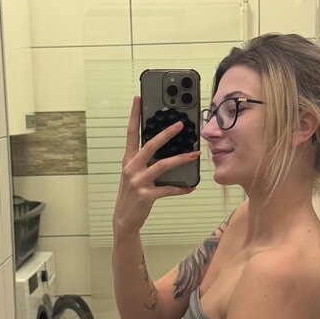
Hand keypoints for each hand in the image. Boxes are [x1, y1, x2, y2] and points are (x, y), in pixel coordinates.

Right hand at [112, 95, 200, 234]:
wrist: (124, 219)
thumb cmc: (132, 194)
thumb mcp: (134, 174)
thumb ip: (145, 161)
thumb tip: (167, 149)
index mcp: (128, 160)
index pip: (131, 133)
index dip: (134, 115)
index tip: (137, 99)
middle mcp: (131, 168)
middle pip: (150, 145)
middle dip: (166, 133)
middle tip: (180, 124)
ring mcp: (138, 182)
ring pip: (163, 165)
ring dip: (181, 159)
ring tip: (195, 154)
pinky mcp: (146, 196)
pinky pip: (168, 189)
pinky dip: (181, 188)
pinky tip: (191, 187)